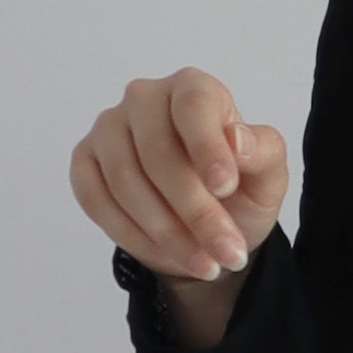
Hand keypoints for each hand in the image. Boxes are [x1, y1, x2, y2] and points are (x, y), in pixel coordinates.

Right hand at [72, 71, 287, 339]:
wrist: (203, 227)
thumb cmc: (237, 188)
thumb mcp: (267, 175)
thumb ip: (262, 152)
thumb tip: (236, 141)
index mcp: (193, 88)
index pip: (193, 105)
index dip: (206, 146)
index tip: (225, 188)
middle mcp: (144, 98)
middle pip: (158, 152)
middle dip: (195, 210)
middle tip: (227, 252)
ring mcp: (109, 129)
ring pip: (125, 181)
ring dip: (166, 232)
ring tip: (206, 264)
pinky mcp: (85, 161)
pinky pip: (96, 199)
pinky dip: (131, 234)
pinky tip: (165, 255)